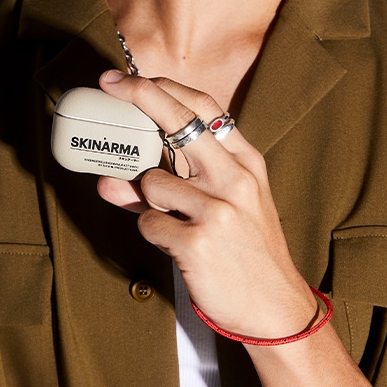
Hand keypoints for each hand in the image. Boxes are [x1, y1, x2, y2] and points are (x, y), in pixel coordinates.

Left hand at [97, 70, 316, 339]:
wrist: (276, 307)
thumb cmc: (248, 250)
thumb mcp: (227, 207)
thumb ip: (173, 187)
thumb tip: (112, 181)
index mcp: (247, 163)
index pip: (205, 108)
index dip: (164, 88)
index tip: (131, 79)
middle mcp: (235, 178)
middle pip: (180, 120)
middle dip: (140, 95)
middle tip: (111, 84)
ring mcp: (218, 209)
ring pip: (151, 181)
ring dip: (150, 201)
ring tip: (176, 221)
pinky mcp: (197, 241)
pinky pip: (147, 222)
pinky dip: (152, 231)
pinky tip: (177, 245)